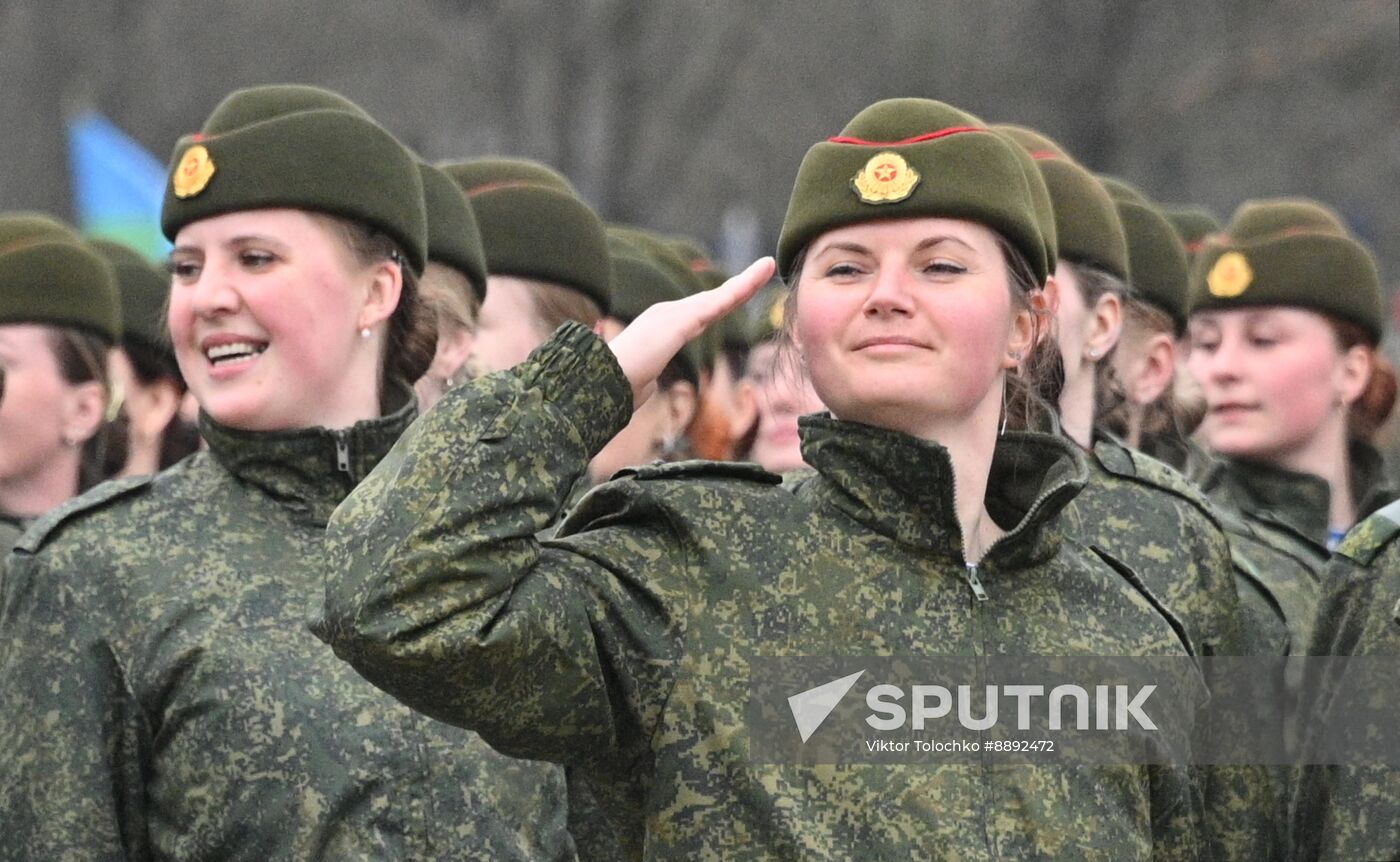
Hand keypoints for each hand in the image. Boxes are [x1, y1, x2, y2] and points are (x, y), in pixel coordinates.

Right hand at [608, 257, 775, 409]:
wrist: (596, 384)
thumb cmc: (612, 388)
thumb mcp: (637, 382)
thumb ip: (646, 378)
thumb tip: (646, 384)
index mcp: (660, 328)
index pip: (700, 314)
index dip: (721, 301)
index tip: (739, 292)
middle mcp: (667, 315)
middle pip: (713, 300)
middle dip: (740, 285)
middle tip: (765, 267)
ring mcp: (673, 315)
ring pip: (719, 297)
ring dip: (746, 282)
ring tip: (768, 266)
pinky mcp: (680, 322)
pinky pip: (718, 304)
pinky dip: (740, 289)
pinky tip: (757, 277)